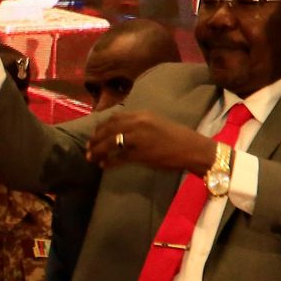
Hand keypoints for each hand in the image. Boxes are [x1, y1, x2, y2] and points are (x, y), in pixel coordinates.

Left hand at [86, 110, 216, 173]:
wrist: (192, 148)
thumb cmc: (177, 137)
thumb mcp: (156, 123)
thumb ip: (140, 125)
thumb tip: (123, 131)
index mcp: (141, 115)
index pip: (115, 118)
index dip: (102, 126)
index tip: (95, 133)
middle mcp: (138, 123)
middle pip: (109, 129)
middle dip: (96, 138)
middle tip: (88, 146)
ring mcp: (138, 138)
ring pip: (111, 143)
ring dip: (98, 150)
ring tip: (91, 157)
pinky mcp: (141, 154)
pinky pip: (119, 158)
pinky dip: (109, 162)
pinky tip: (104, 166)